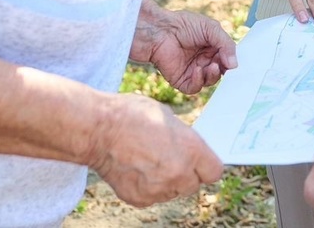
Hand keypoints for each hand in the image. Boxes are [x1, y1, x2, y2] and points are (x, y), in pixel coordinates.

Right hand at [89, 92, 222, 206]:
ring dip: (167, 181)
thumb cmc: (133, 115)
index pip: (214, 172)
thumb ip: (184, 139)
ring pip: (172, 192)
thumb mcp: (169, 118)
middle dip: (186, 174)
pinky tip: (137, 169)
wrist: (98, 129)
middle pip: (193, 185)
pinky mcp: (139, 199)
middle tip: (170, 158)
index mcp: (191, 150)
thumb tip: (189, 150)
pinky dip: (147, 187)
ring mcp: (158, 189)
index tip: (200, 161)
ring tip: (149, 161)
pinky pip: (152, 197)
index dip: (207, 166)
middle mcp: (178, 173)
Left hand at [131, 0, 236, 93]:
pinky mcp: (181, 80)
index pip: (227, 59)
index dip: (231, 61)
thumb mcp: (211, 29)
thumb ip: (226, 45)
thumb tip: (235, 65)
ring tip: (211, 66)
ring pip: (210, 81)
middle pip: (220, 72)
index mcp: (212, 48)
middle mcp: (203, 60)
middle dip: (224, 70)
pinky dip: (199, 81)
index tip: (235, 62)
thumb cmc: (184, 25)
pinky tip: (197, 70)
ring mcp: (193, 71)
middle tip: (224, 64)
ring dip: (213, 76)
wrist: (160, 30)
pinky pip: (194, 88)